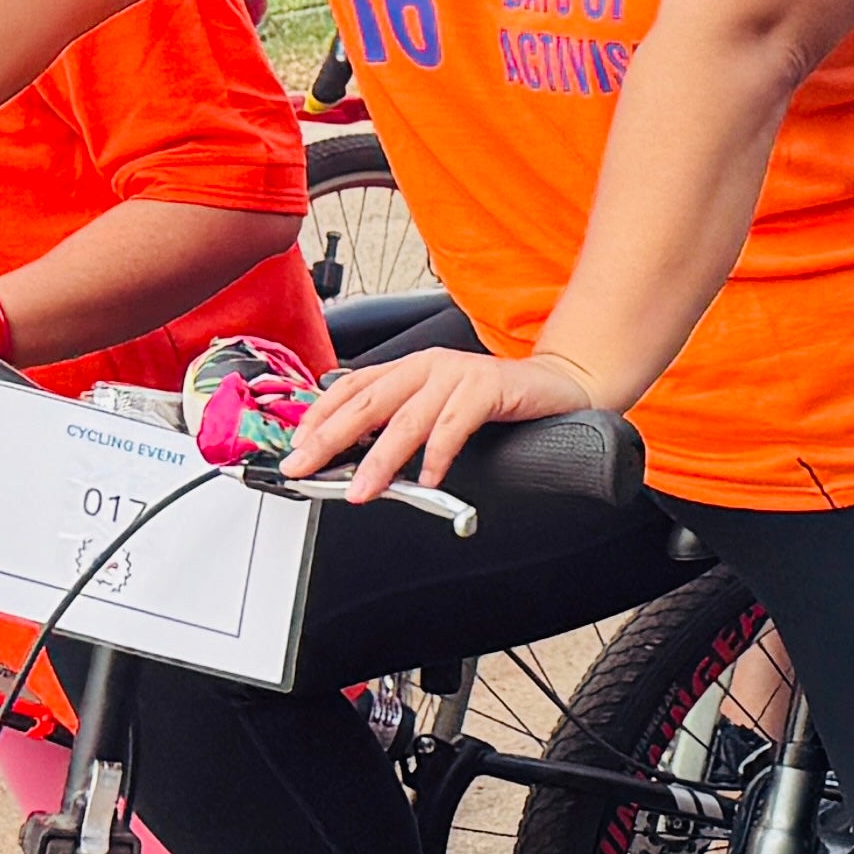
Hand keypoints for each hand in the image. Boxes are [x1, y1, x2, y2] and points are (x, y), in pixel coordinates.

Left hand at [282, 346, 594, 500]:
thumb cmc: (496, 400)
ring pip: (407, 420)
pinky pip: (455, 425)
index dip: (319, 416)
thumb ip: (402, 421)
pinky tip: (428, 480)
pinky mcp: (489, 386)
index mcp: (409, 367)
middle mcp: (428, 365)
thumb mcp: (438, 405)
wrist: (557, 386)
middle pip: (367, 403)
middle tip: (305, 467)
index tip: (296, 446)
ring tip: (362, 489)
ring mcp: (458, 374)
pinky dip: (438, 455)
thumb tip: (354, 456)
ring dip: (380, 459)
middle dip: (330, 439)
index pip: (350, 388)